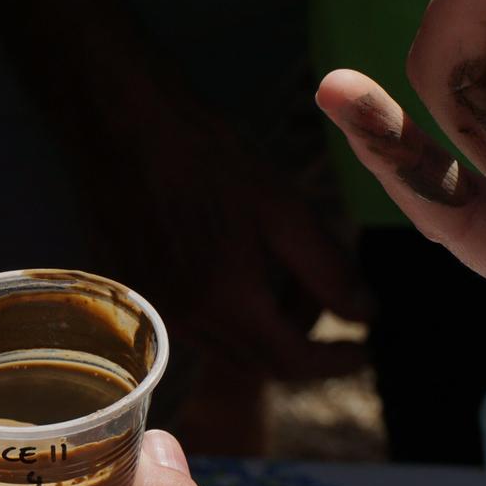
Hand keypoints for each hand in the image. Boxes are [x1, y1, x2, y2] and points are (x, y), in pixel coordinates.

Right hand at [83, 92, 367, 383]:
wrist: (119, 123)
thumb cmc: (205, 156)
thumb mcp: (282, 207)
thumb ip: (329, 269)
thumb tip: (366, 316)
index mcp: (224, 301)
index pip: (292, 363)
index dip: (335, 363)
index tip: (363, 350)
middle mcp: (183, 321)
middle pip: (260, 361)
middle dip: (303, 335)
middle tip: (326, 289)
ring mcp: (152, 311)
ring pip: (228, 345)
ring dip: (265, 322)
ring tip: (280, 263)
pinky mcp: (132, 296)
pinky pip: (196, 324)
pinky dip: (230, 309)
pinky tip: (234, 258)